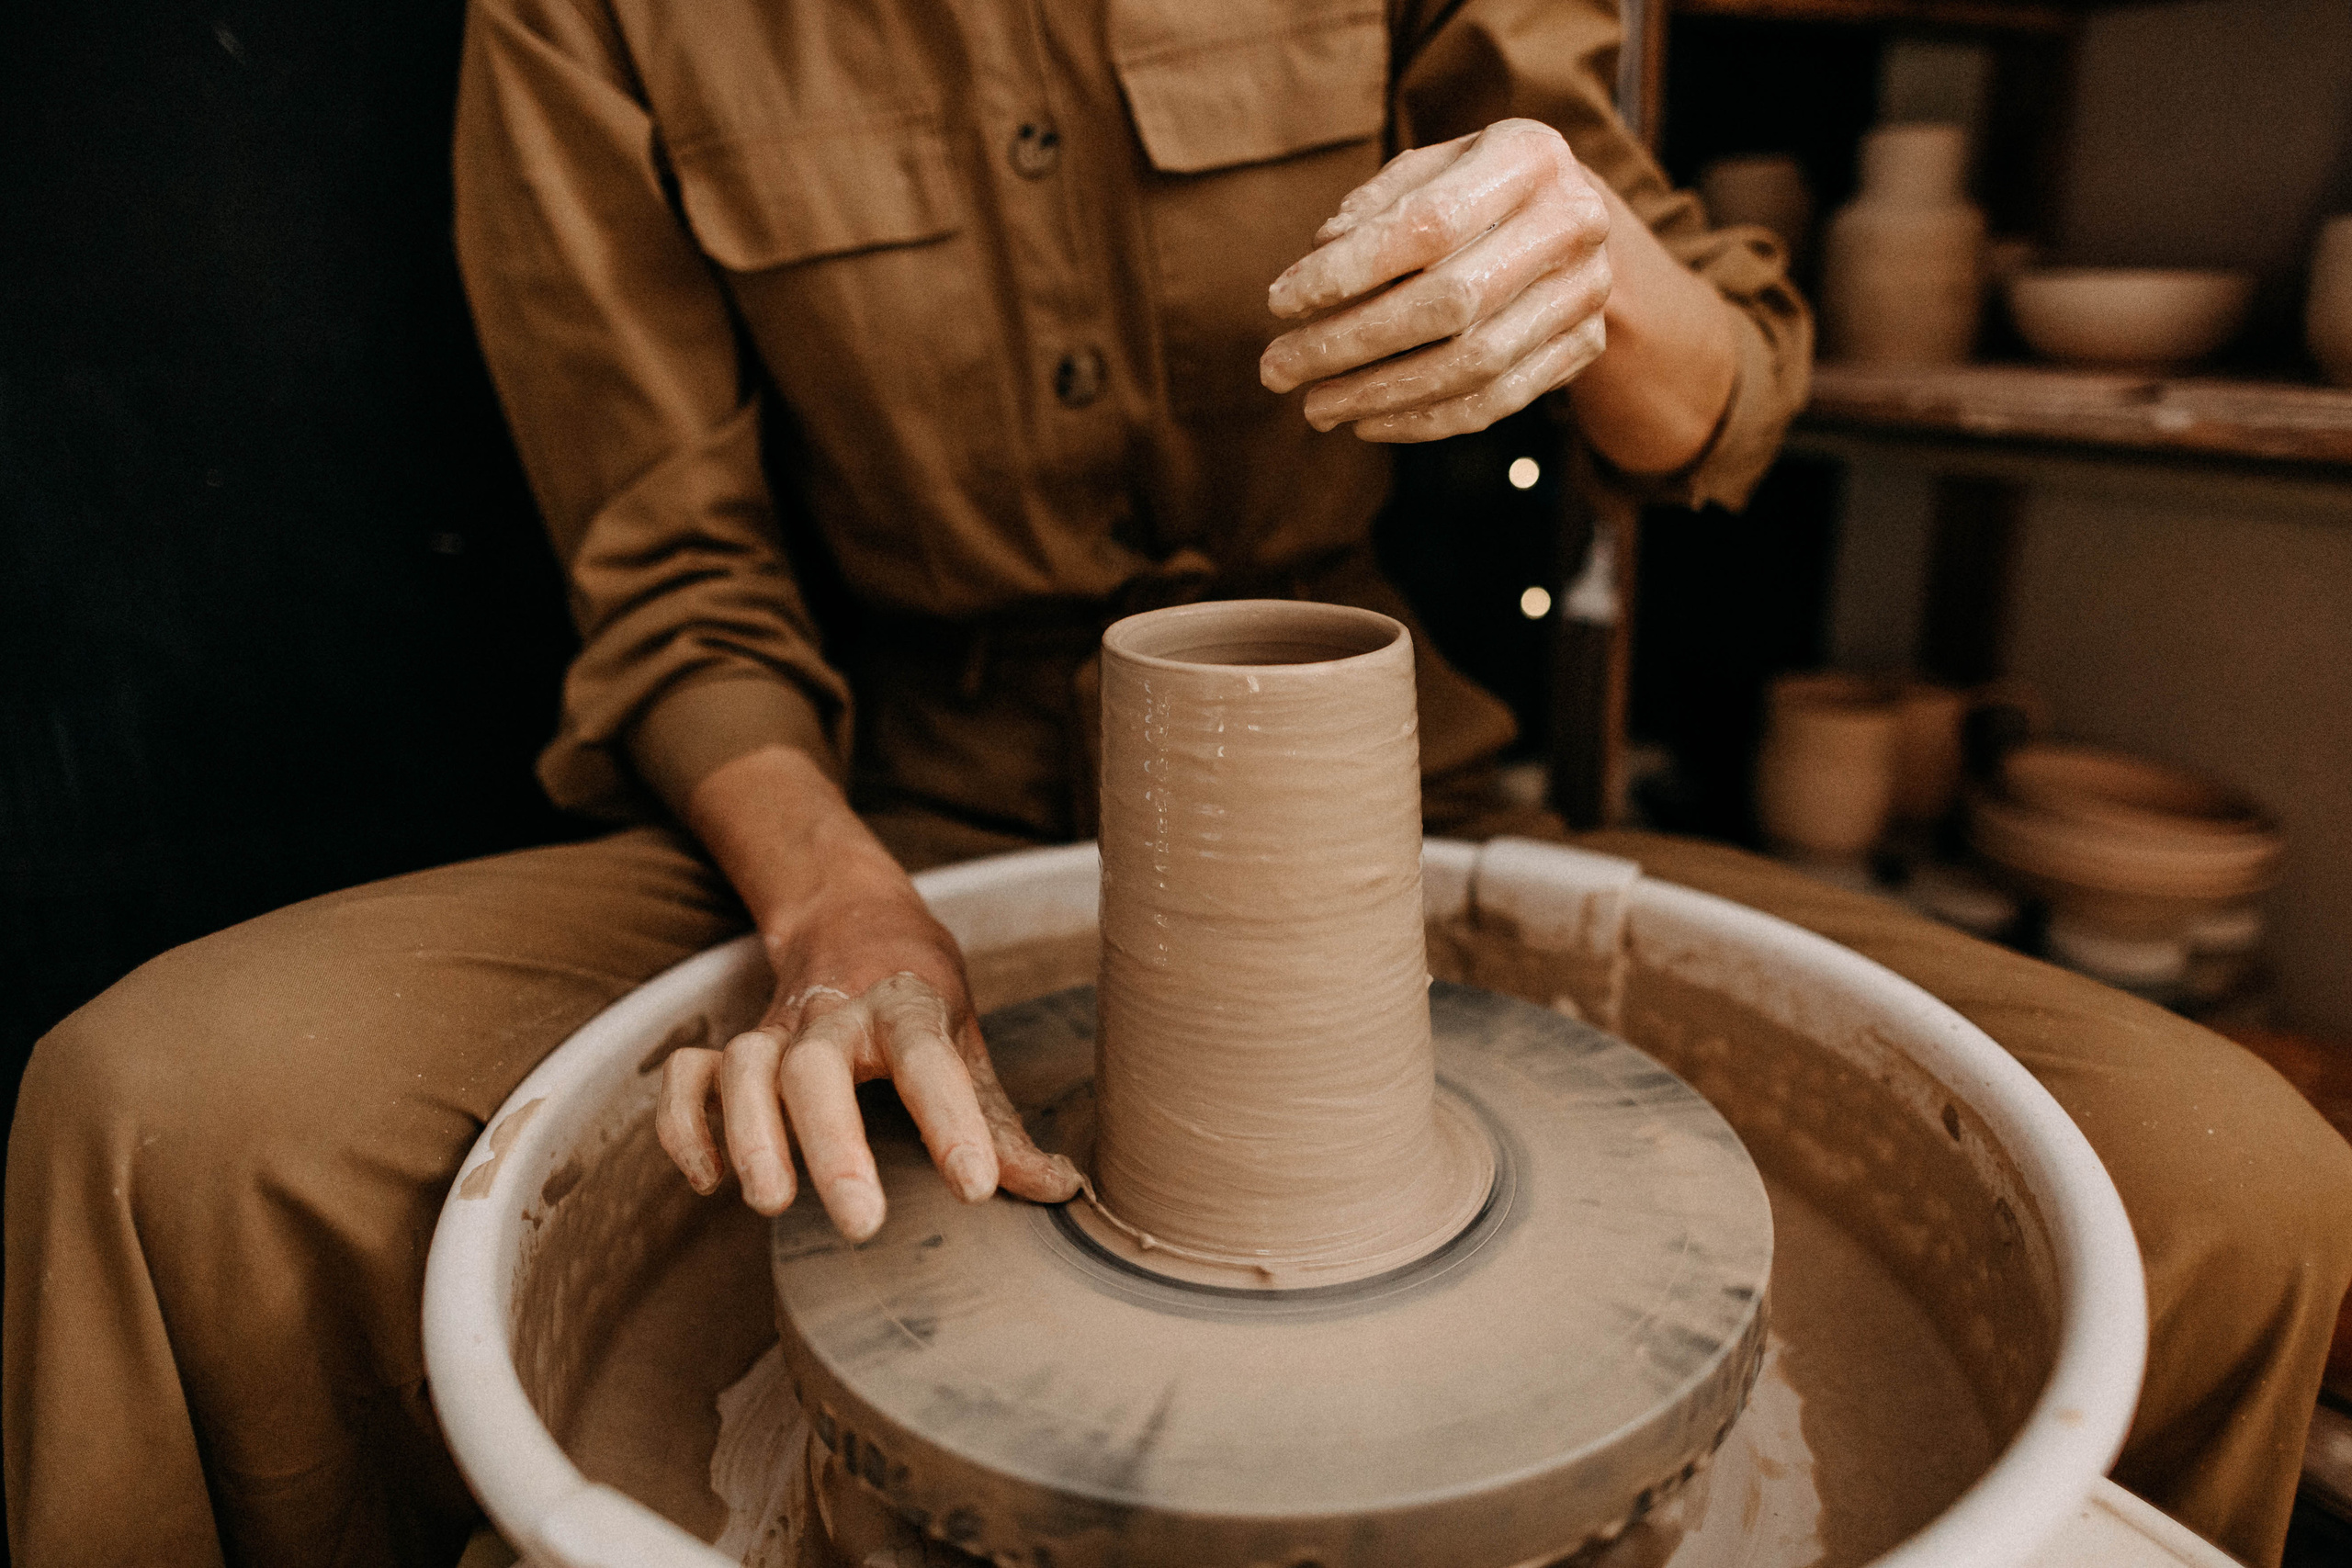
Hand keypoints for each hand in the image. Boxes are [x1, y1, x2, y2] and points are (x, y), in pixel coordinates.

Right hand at [654, 745, 1079, 1240]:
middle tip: (862, 1221)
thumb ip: (999, 1121)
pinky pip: (688, 1078)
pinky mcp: (729, 1047)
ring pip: (745, 1067)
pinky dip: (686, 1126)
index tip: (976, 1188)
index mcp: (907, 1005)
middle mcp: (834, 1014)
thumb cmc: (919, 996)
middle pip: (817, 1066)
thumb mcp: (968, 1041)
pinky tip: (709, 1183)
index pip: (928, 1057)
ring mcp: (775, 1028)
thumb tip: (1060, 1190)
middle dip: (833, 1143)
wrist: (851, 916)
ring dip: (750, 1134)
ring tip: (772, 1203)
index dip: (952, 1121)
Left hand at [1259, 119, 1612, 442]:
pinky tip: (1367, 422)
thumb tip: (1321, 254)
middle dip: (1350, 343)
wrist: (1571, 221)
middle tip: (1278, 370)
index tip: (1279, 302)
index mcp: (1529, 156)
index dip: (1348, 269)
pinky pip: (1497, 400)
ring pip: (1473, 364)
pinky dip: (1425, 421)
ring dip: (1380, 394)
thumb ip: (1377, 206)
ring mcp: (1587, 290)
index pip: (1428, 225)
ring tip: (1315, 407)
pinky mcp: (1585, 346)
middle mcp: (1572, 222)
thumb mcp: (1429, 170)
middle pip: (1449, 302)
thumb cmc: (1475, 189)